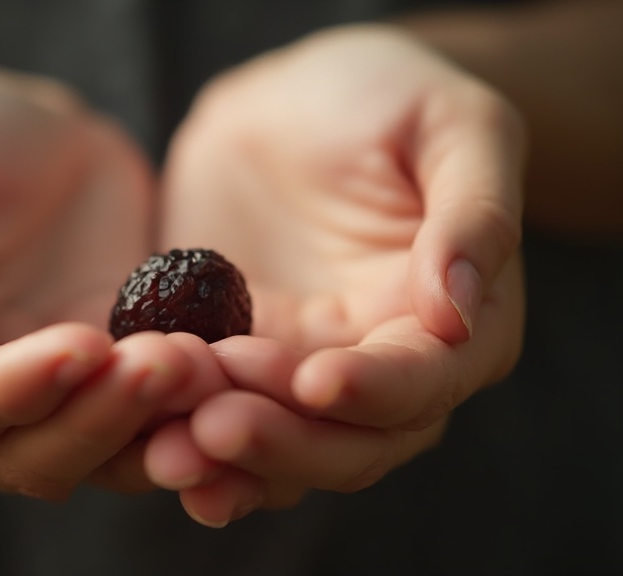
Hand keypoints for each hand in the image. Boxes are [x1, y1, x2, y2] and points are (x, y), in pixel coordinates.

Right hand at [0, 63, 226, 498]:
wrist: (23, 140)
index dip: (13, 389)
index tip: (84, 348)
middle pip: (28, 452)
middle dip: (102, 415)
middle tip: (171, 359)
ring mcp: (38, 407)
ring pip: (97, 454)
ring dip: (154, 425)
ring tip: (209, 365)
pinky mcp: (107, 389)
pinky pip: (149, 424)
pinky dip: (188, 414)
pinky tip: (232, 375)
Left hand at [146, 25, 525, 525]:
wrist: (295, 100)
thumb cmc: (392, 97)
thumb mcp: (455, 126)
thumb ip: (476, 213)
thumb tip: (459, 309)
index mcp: (457, 326)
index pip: (423, 380)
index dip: (375, 389)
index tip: (317, 381)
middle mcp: (385, 368)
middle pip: (349, 443)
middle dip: (286, 441)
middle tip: (217, 425)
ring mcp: (307, 371)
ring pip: (280, 448)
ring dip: (228, 459)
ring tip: (170, 450)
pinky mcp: (239, 361)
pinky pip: (217, 413)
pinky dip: (187, 437)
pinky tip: (146, 445)